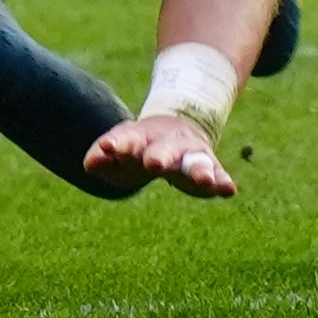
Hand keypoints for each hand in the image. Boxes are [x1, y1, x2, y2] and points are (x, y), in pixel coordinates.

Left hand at [84, 114, 236, 197]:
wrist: (175, 128)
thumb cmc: (139, 148)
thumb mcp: (119, 149)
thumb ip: (103, 157)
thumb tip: (89, 164)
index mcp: (140, 140)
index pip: (126, 141)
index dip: (116, 145)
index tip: (107, 147)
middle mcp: (166, 145)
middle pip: (162, 151)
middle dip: (158, 157)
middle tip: (153, 163)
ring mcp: (189, 155)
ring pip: (195, 162)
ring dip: (199, 171)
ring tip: (204, 180)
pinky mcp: (209, 167)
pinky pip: (218, 174)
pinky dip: (222, 182)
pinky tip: (228, 189)